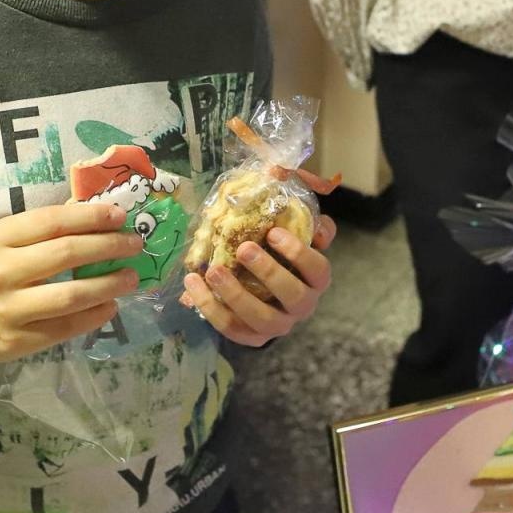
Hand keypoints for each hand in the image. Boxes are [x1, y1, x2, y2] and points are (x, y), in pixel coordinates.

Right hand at [0, 202, 142, 365]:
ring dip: (108, 285)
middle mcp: (0, 272)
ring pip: (69, 296)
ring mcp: (8, 310)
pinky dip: (94, 316)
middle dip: (107, 246)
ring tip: (130, 277)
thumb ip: (42, 230)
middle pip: (64, 254)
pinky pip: (65, 328)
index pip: (51, 221)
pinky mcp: (17, 341)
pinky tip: (110, 305)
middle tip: (134, 244)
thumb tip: (97, 216)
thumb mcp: (1, 241)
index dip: (90, 216)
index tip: (120, 215)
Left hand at [180, 214, 335, 346]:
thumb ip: (294, 210)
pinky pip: (231, 328)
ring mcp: (278, 325)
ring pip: (262, 318)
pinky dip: (211, 308)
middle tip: (243, 249)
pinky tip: (193, 284)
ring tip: (213, 270)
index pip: (318, 270)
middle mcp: (302, 306)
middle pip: (293, 296)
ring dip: (236, 295)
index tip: (273, 232)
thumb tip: (278, 175)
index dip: (299, 253)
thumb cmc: (280, 254)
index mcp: (315, 280)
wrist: (266, 294)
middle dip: (268, 272)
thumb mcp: (292, 232)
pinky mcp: (251, 337)